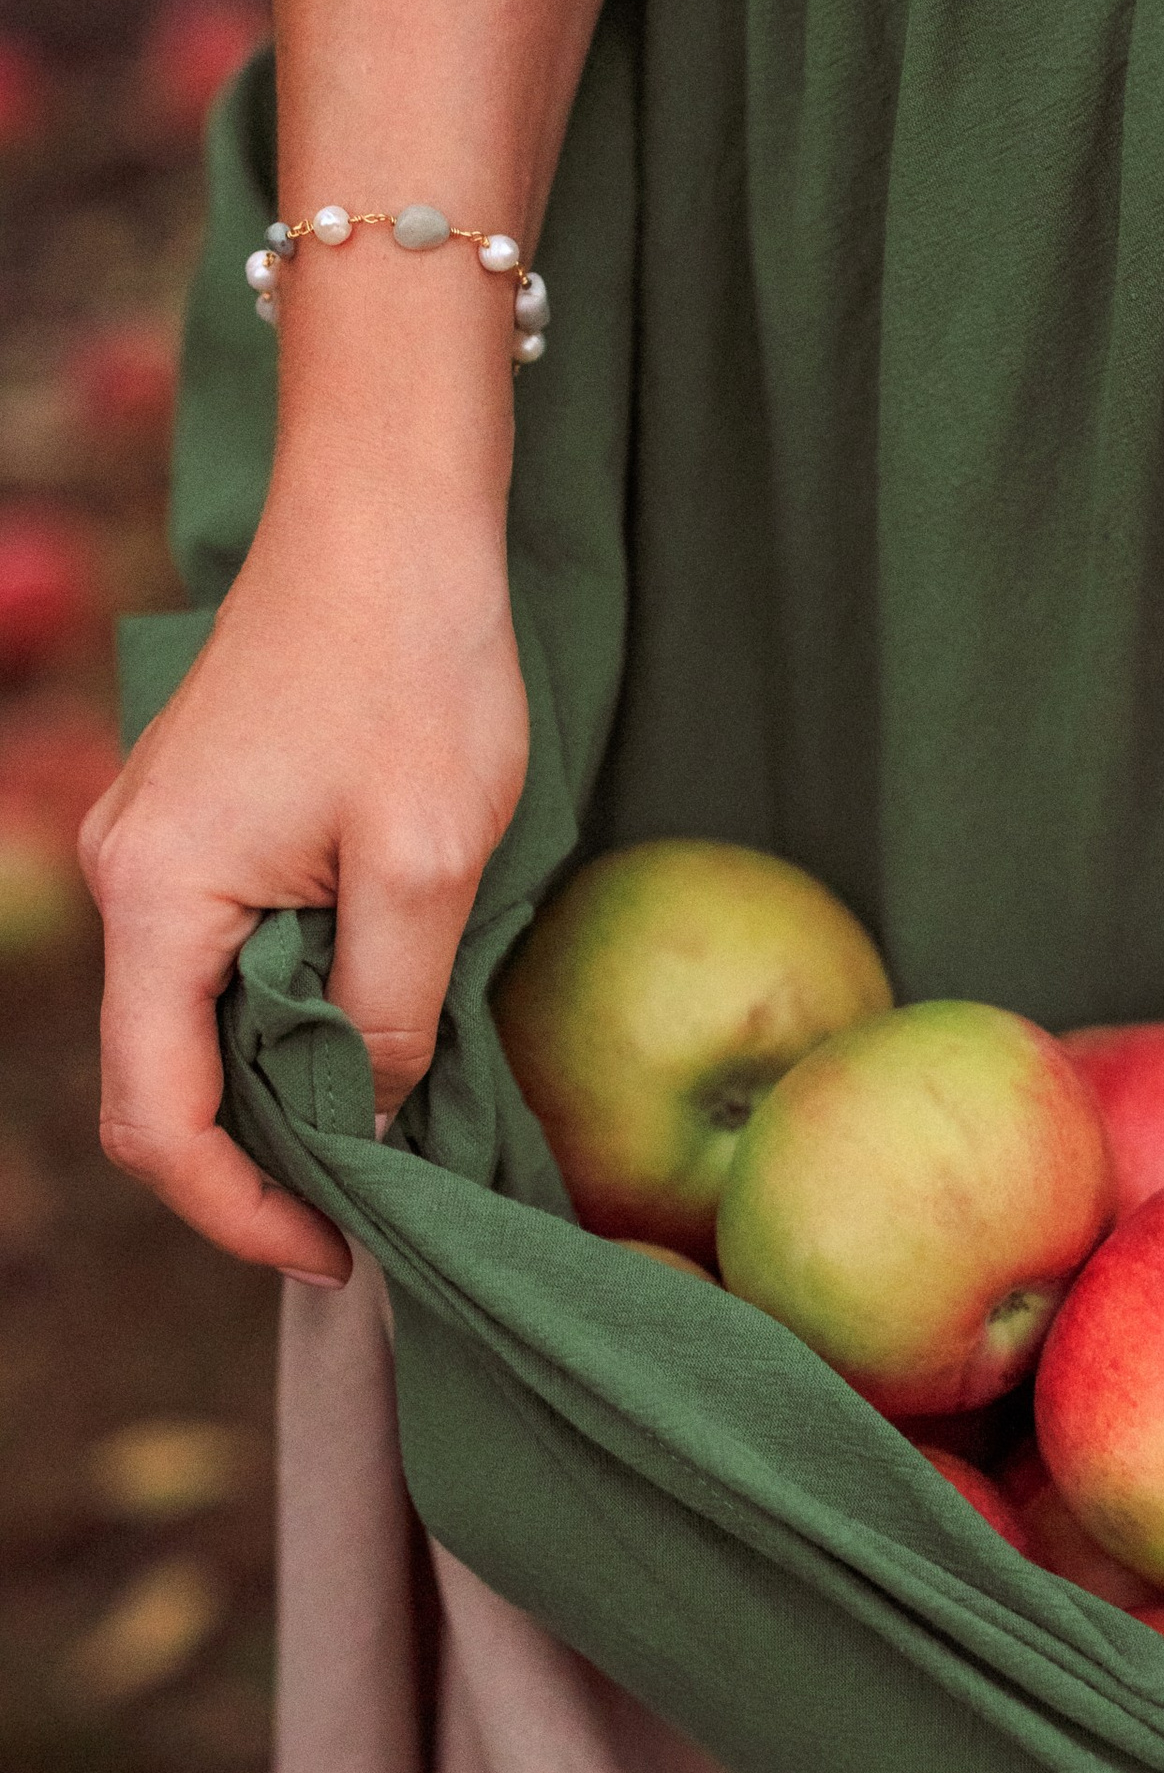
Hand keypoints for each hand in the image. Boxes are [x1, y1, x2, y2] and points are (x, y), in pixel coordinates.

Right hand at [81, 494, 528, 1281]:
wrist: (392, 516)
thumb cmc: (413, 668)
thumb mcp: (426, 863)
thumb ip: (387, 1013)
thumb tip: (372, 1127)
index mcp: (156, 898)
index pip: (158, 1117)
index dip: (241, 1209)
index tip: (341, 1256)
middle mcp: (128, 880)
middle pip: (166, 1082)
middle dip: (264, 1162)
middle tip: (380, 1214)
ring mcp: (158, 850)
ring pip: (198, 1025)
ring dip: (283, 1091)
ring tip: (391, 1138)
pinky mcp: (202, 826)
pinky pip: (223, 964)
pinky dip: (288, 1020)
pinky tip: (373, 1037)